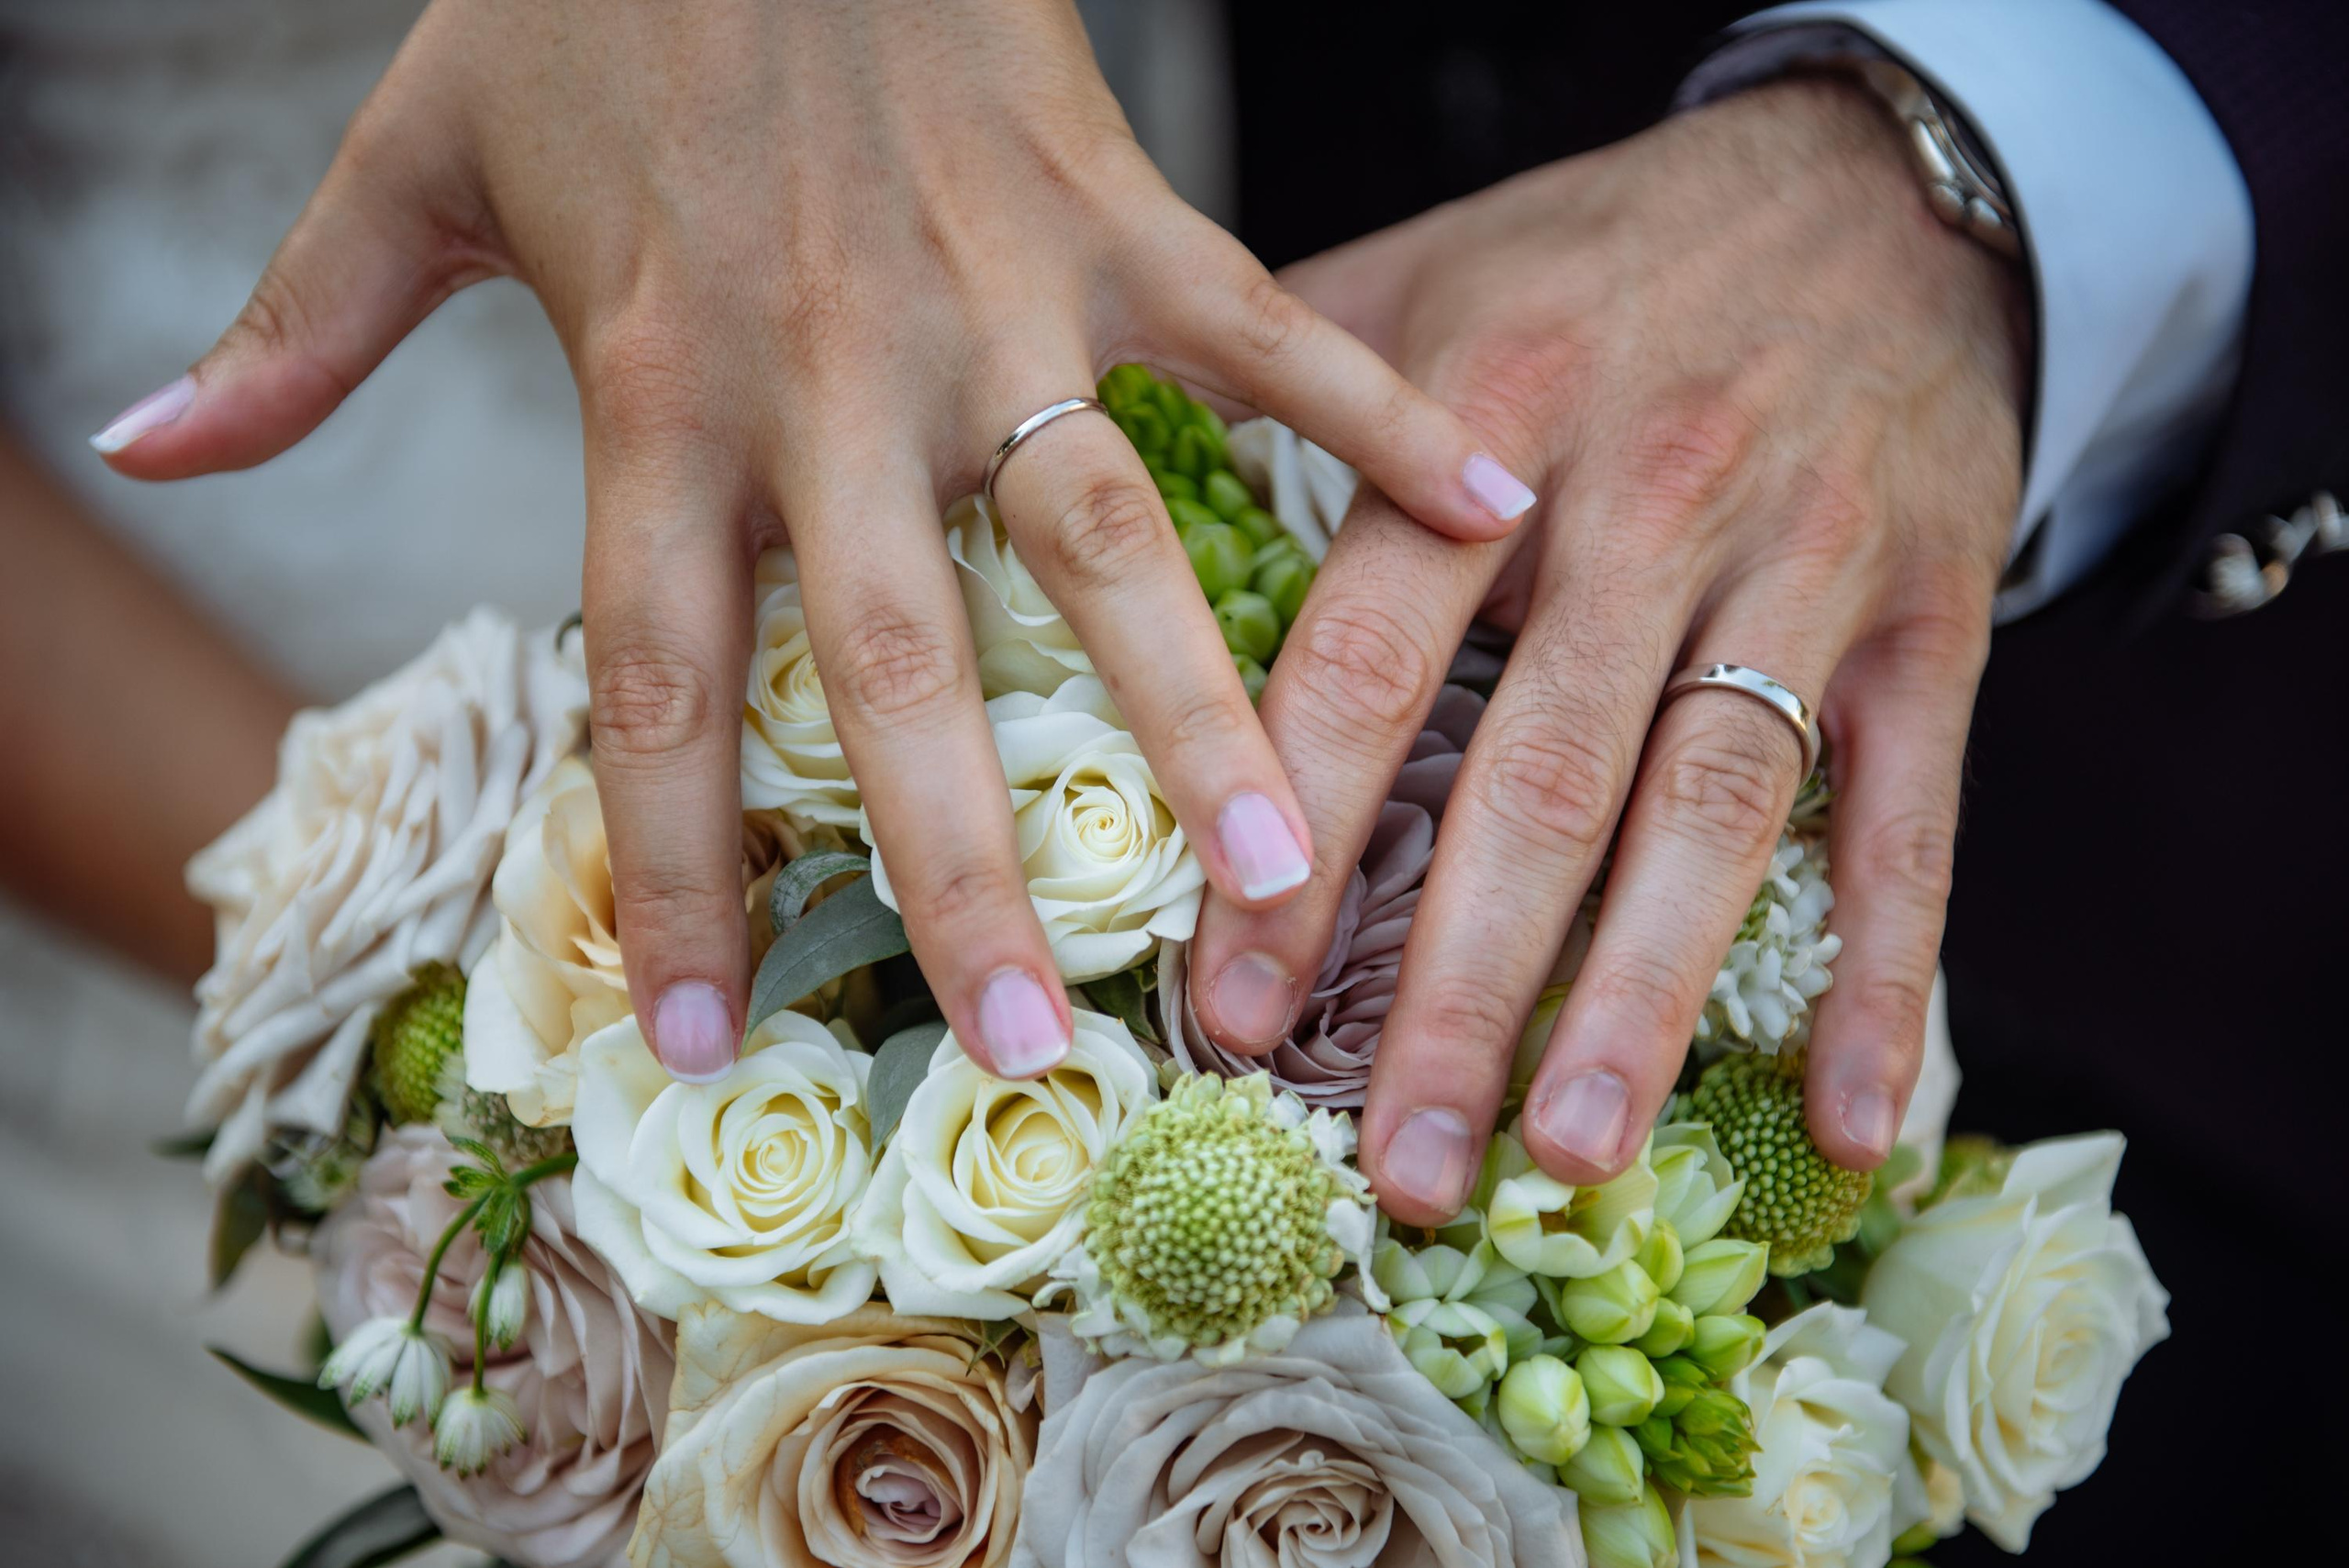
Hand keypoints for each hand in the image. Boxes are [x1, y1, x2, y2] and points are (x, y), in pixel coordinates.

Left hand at [90, 0, 1531, 1080]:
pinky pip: (1262, 327)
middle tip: (1036, 1049)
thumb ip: (298, 327)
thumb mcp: (416, 149)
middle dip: (959, 868)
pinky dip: (1375, 416)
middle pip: (895, 663)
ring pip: (1103, 536)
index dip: (673, 865)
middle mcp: (832, 374)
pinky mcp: (1118, 209)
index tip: (705, 1037)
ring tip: (1277, 878)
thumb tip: (130, 456)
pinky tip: (1492, 518)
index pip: (658, 675)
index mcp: (659, 383)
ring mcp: (995, 293)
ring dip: (1198, 715)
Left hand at [1184, 79, 2027, 1218]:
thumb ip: (1283, 399)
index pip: (1363, 663)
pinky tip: (1849, 1118)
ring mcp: (1803, 567)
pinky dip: (1887, 972)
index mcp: (1488, 423)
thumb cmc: (1607, 258)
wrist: (1874, 187)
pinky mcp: (1935, 617)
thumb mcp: (1427, 276)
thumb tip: (1112, 507)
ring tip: (1571, 1159)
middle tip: (1399, 1160)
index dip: (1289, 848)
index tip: (1230, 1009)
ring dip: (1642, 1000)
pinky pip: (1912, 814)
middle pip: (1540, 777)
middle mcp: (1648, 500)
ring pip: (1714, 812)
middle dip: (1460, 986)